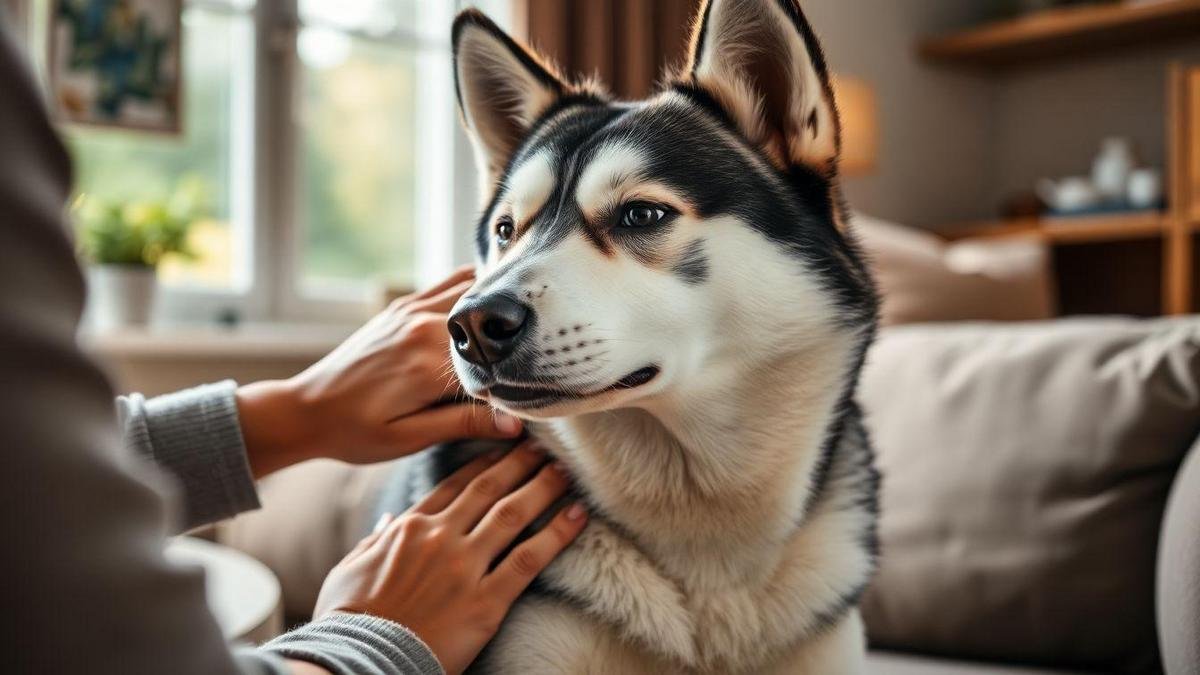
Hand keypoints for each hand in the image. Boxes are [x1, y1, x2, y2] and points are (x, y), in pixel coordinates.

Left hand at [236, 267, 523, 476]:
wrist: (303, 410)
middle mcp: (421, 326)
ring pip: (473, 288)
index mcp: (427, 362)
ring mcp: (410, 310)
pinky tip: (490, 307)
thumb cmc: (353, 433)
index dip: (520, 370)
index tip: (540, 383)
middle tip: (546, 347)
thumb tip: (515, 423)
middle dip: (516, 331)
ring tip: (523, 322)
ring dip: (498, 303)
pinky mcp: (401, 307)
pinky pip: (449, 284)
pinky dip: (474, 289)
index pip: (495, 357)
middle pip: (489, 316)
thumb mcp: (409, 438)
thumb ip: (463, 423)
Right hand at [312, 442, 587, 674]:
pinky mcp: (486, 601)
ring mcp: (465, 567)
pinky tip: (578, 516)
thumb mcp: (351, 569)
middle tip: (546, 447)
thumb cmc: (350, 619)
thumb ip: (375, 540)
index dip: (486, 463)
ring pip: (513, 514)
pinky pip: (529, 559)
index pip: (456, 484)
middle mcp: (441, 538)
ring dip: (543, 487)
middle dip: (521, 463)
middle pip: (490, 489)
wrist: (359, 659)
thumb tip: (388, 520)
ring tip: (566, 470)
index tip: (507, 448)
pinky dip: (558, 534)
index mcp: (409, 527)